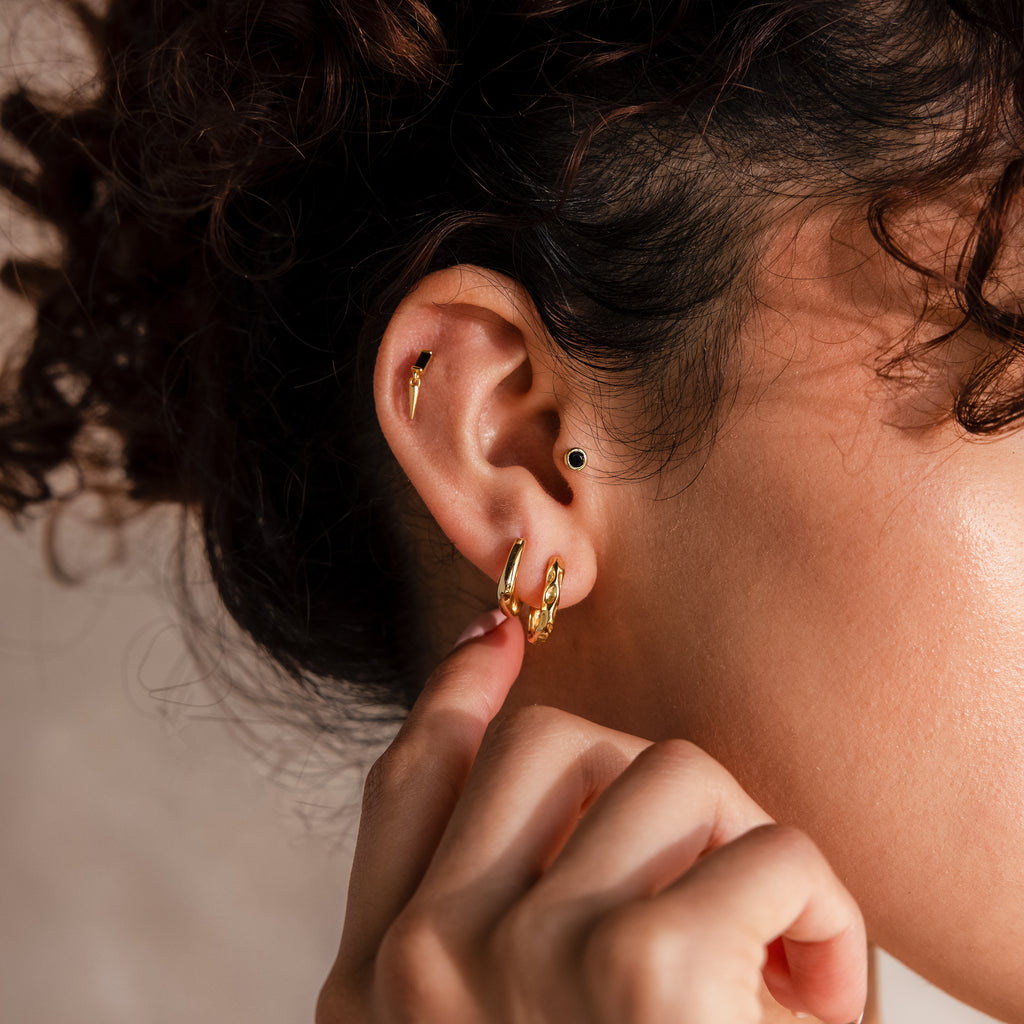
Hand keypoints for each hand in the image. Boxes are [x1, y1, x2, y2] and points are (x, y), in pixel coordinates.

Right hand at [317, 610, 866, 1023]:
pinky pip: (768, 848)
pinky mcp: (642, 974)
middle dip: (656, 789)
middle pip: (557, 744)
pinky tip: (821, 1004)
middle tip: (714, 881)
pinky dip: (824, 915)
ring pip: (673, 772)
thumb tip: (493, 692)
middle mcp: (427, 961)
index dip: (457, 693)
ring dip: (750, 851)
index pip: (409, 777)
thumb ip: (482, 902)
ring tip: (775, 967)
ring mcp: (523, 959)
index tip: (502, 636)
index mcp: (378, 985)